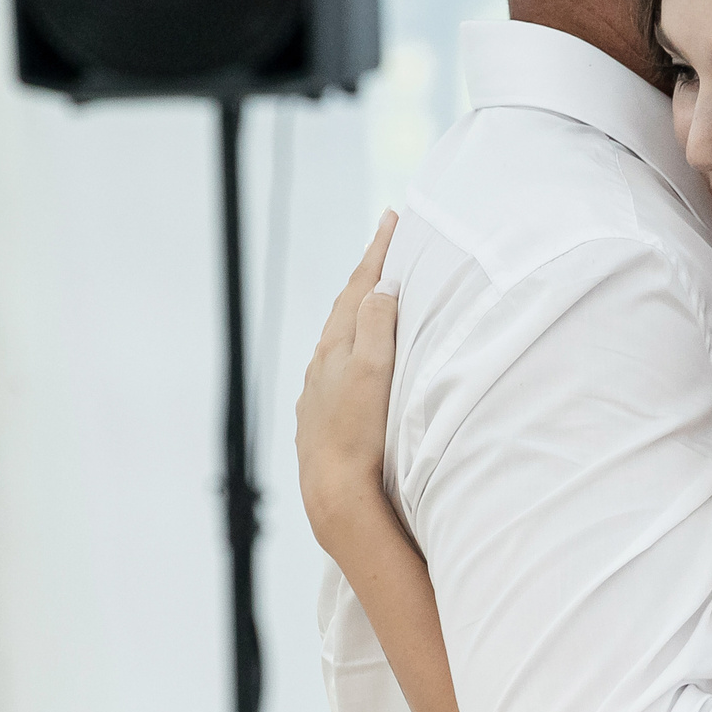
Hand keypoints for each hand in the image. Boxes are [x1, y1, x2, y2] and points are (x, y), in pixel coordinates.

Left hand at [296, 212, 401, 552]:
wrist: (333, 492)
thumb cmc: (359, 435)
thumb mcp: (373, 372)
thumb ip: (377, 325)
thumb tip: (382, 286)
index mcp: (337, 347)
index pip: (360, 288)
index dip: (377, 253)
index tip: (392, 219)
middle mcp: (322, 364)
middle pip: (347, 308)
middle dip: (367, 277)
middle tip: (385, 245)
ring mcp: (318, 392)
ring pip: (339, 339)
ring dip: (357, 313)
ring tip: (373, 297)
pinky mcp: (321, 418)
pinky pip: (336, 368)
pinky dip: (350, 349)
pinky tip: (353, 362)